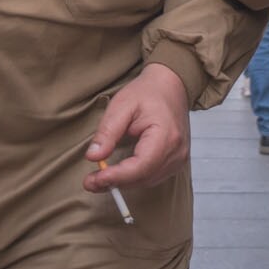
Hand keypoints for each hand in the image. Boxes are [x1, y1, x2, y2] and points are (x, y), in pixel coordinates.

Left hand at [82, 62, 189, 191]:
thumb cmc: (148, 93)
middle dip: (115, 182)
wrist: (170, 86)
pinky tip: (118, 173)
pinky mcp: (176, 162)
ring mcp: (179, 158)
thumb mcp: (121, 105)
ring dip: (123, 182)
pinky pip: (152, 177)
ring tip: (99, 178)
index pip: (140, 166)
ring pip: (147, 181)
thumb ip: (107, 132)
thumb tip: (93, 156)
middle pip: (143, 177)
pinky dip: (134, 178)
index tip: (95, 179)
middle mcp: (176, 151)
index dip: (117, 176)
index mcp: (165, 135)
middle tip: (89, 181)